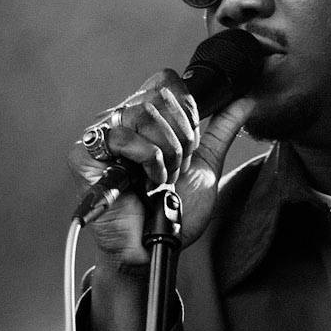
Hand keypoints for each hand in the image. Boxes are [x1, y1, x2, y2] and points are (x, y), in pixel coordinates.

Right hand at [68, 69, 257, 271]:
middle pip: (161, 97)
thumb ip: (221, 131)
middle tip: (175, 170)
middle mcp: (120, 120)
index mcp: (144, 116)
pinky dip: (147, 163)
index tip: (189, 149)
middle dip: (181, 140)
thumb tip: (246, 100)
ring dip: (166, 155)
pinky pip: (124, 138)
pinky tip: (144, 184)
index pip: (167, 82)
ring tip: (160, 179)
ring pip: (145, 114)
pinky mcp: (84, 155)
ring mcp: (100, 136)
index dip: (187, 113)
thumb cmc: (173, 212)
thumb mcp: (204, 165)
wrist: (155, 247)